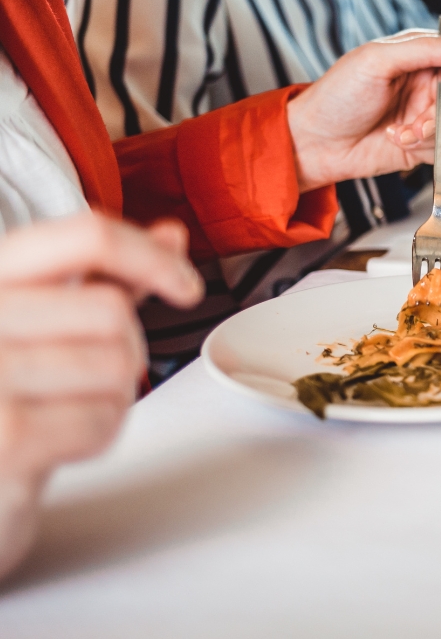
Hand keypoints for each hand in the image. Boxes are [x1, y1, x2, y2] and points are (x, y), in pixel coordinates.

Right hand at [0, 214, 202, 578]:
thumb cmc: (2, 402)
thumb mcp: (42, 327)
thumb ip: (102, 280)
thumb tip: (171, 234)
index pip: (84, 236)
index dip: (150, 256)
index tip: (186, 285)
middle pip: (112, 310)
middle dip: (126, 348)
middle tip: (85, 378)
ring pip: (116, 364)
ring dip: (112, 396)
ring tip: (64, 409)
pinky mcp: (6, 436)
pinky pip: (102, 419)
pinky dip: (98, 434)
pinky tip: (58, 441)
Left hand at [287, 30, 440, 192]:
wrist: (316, 143)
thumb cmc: (337, 96)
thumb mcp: (377, 61)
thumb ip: (425, 49)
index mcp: (420, 54)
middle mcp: (427, 82)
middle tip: (417, 119)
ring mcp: (427, 114)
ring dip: (429, 131)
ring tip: (398, 133)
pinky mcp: (425, 143)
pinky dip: (424, 147)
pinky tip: (395, 140)